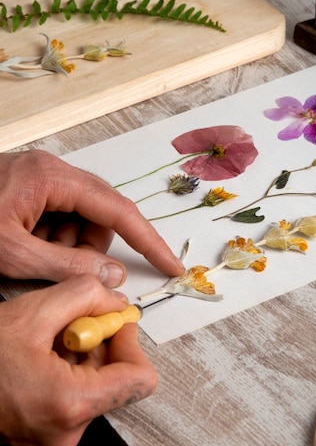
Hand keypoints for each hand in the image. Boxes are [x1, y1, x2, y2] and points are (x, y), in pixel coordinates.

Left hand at [0, 150, 183, 285]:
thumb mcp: (12, 254)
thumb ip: (68, 266)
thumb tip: (113, 275)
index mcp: (52, 177)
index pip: (118, 210)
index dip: (148, 241)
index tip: (170, 265)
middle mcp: (53, 170)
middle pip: (100, 213)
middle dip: (89, 247)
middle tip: (63, 269)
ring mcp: (41, 177)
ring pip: (81, 217)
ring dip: (67, 245)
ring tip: (30, 258)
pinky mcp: (32, 186)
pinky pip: (60, 216)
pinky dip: (52, 239)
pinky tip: (24, 248)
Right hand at [0, 274, 156, 445]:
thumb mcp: (34, 311)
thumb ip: (86, 295)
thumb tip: (115, 299)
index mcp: (69, 403)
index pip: (140, 379)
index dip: (130, 341)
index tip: (113, 321)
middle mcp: (67, 431)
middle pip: (118, 379)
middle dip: (100, 343)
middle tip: (69, 325)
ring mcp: (57, 437)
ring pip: (97, 386)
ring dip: (81, 355)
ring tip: (46, 341)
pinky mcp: (47, 434)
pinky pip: (77, 395)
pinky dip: (68, 369)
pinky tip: (40, 356)